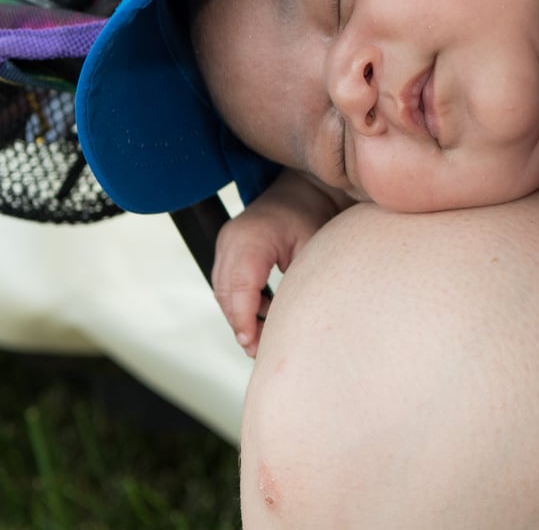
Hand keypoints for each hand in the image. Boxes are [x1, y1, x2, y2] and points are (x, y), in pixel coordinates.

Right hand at [212, 170, 344, 354]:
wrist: (308, 189)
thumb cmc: (315, 215)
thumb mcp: (312, 250)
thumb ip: (297, 285)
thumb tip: (288, 326)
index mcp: (250, 238)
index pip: (238, 288)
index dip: (244, 320)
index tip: (253, 345)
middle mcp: (230, 240)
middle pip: (225, 294)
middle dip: (241, 325)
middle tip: (259, 350)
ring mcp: (226, 243)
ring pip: (223, 292)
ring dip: (240, 316)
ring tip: (262, 338)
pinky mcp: (229, 248)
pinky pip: (227, 283)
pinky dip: (241, 302)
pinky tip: (263, 315)